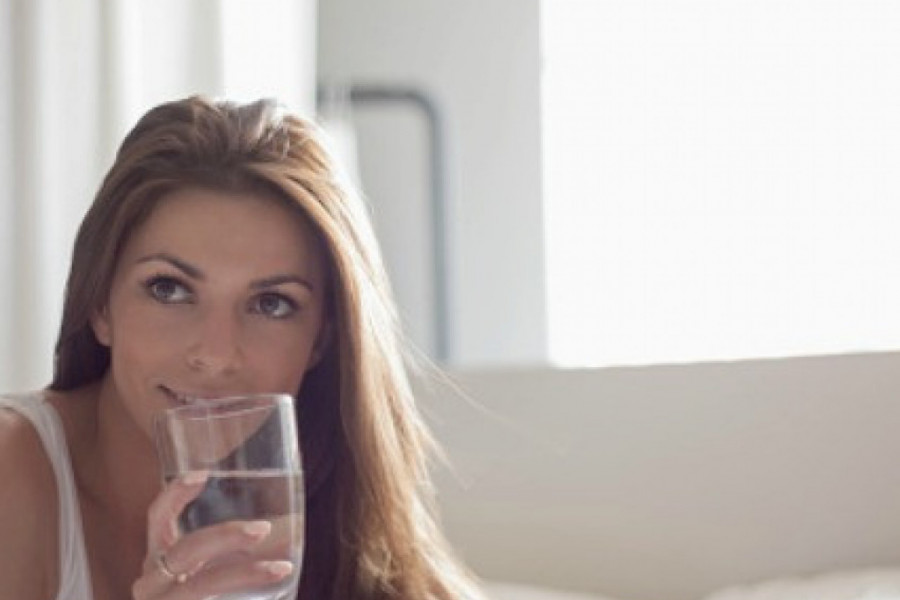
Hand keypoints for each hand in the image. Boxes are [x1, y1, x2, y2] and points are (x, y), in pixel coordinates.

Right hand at [131, 472, 293, 599]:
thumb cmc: (206, 596)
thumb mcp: (214, 572)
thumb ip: (245, 549)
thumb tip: (295, 525)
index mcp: (158, 560)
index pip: (158, 518)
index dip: (175, 494)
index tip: (203, 475)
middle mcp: (151, 583)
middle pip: (184, 551)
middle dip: (226, 536)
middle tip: (264, 528)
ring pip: (201, 586)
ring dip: (245, 575)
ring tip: (282, 569)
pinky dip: (243, 596)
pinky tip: (274, 588)